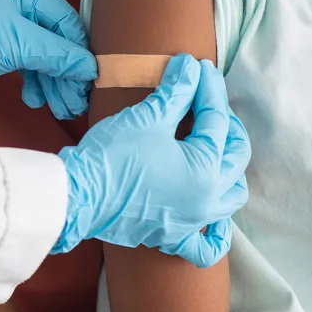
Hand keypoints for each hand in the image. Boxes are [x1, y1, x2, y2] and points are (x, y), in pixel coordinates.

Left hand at [0, 0, 96, 116]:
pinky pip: (32, 65)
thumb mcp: (16, 45)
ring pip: (47, 56)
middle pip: (59, 40)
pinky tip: (35, 99)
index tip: (90, 79)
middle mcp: (20, 3)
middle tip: (75, 102)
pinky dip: (38, 83)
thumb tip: (92, 68)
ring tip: (61, 108)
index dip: (79, 50)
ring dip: (55, 82)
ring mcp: (12, 27)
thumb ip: (58, 54)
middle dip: (67, 72)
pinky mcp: (3, 49)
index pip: (66, 20)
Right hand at [53, 54, 250, 266]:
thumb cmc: (114, 155)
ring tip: (215, 146)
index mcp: (206, 168)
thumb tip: (191, 66)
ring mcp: (192, 222)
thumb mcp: (149, 117)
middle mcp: (208, 199)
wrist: (77, 195)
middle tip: (206, 99)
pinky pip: (204, 245)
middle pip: (234, 154)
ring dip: (229, 169)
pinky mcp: (171, 236)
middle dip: (225, 122)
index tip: (199, 67)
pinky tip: (212, 219)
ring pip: (231, 197)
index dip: (208, 87)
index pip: (216, 119)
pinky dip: (214, 233)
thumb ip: (177, 90)